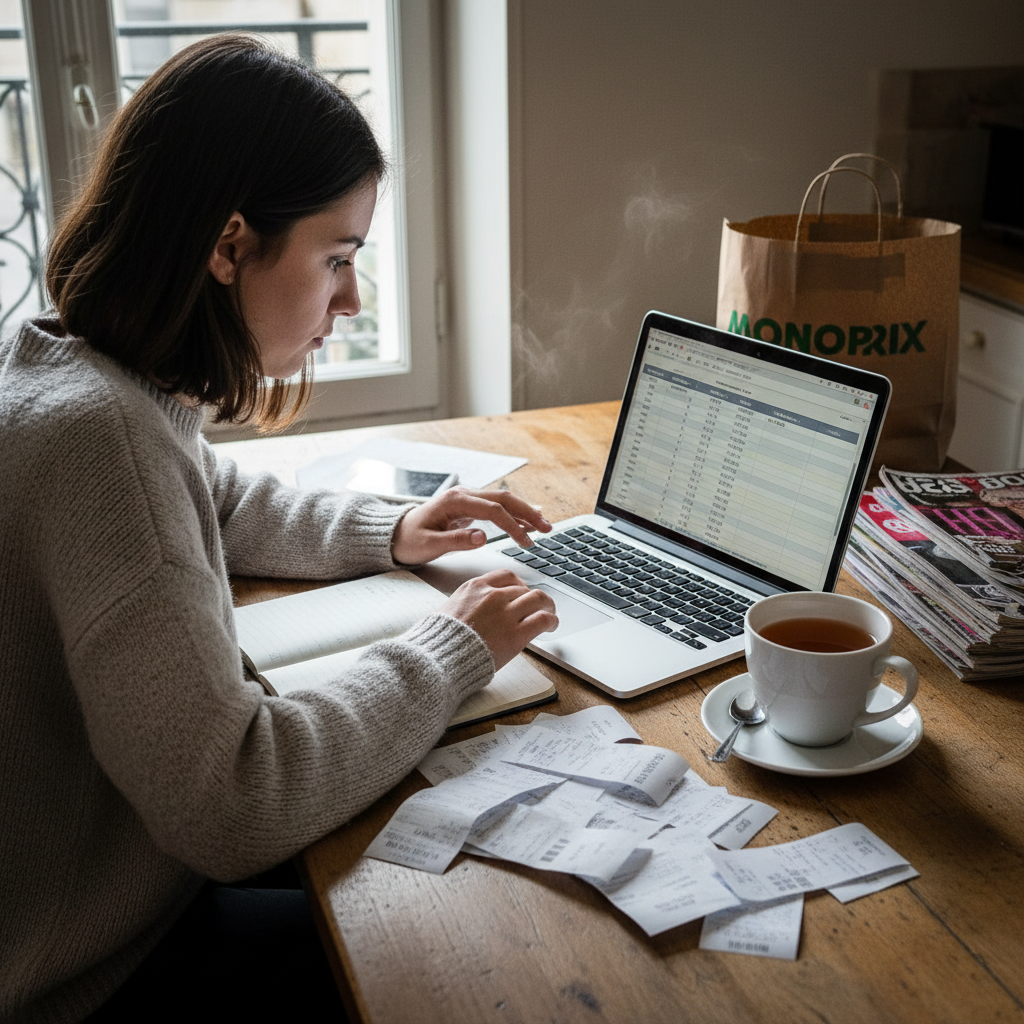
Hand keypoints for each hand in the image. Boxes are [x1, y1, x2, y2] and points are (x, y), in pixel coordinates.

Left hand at [391, 486, 551, 564]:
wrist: (395, 535)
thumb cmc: (409, 541)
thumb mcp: (429, 545)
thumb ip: (456, 541)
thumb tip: (482, 537)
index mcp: (454, 501)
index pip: (493, 510)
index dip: (513, 525)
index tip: (526, 541)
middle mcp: (463, 494)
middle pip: (504, 498)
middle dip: (527, 512)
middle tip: (547, 528)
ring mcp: (466, 499)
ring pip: (503, 500)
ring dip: (524, 512)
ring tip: (544, 526)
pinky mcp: (468, 507)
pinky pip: (496, 507)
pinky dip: (513, 515)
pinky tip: (527, 524)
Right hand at [440, 569, 558, 669]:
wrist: (438, 659)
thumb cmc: (438, 640)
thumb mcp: (447, 609)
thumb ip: (465, 604)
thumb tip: (469, 610)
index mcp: (475, 587)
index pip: (507, 576)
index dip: (519, 585)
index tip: (522, 592)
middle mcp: (493, 596)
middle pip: (524, 588)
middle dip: (533, 598)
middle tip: (538, 607)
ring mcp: (506, 613)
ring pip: (539, 598)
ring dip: (548, 605)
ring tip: (551, 614)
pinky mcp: (516, 634)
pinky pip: (543, 619)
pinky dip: (552, 620)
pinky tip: (552, 625)